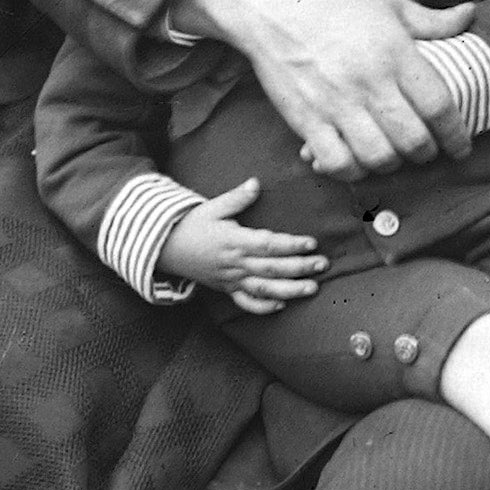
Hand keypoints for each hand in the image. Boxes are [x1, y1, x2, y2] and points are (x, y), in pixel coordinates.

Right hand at [158, 178, 329, 314]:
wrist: (166, 248)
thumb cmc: (192, 224)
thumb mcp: (212, 207)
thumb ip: (237, 198)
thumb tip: (256, 182)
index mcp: (234, 242)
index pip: (268, 245)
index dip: (291, 245)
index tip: (311, 243)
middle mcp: (235, 264)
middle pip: (271, 268)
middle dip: (299, 267)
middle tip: (323, 264)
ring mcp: (231, 279)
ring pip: (264, 289)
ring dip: (290, 290)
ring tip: (313, 288)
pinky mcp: (226, 289)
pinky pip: (245, 302)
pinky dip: (263, 306)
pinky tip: (282, 305)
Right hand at [178, 0, 473, 179]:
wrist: (268, 2)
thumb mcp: (386, 1)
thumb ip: (430, 20)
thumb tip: (471, 15)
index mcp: (395, 52)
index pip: (439, 105)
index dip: (456, 134)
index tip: (461, 146)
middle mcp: (369, 81)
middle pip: (413, 139)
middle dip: (427, 153)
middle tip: (427, 150)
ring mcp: (335, 103)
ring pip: (378, 157)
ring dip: (392, 164)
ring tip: (393, 155)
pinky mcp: (305, 119)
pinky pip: (336, 162)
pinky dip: (352, 170)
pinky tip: (357, 160)